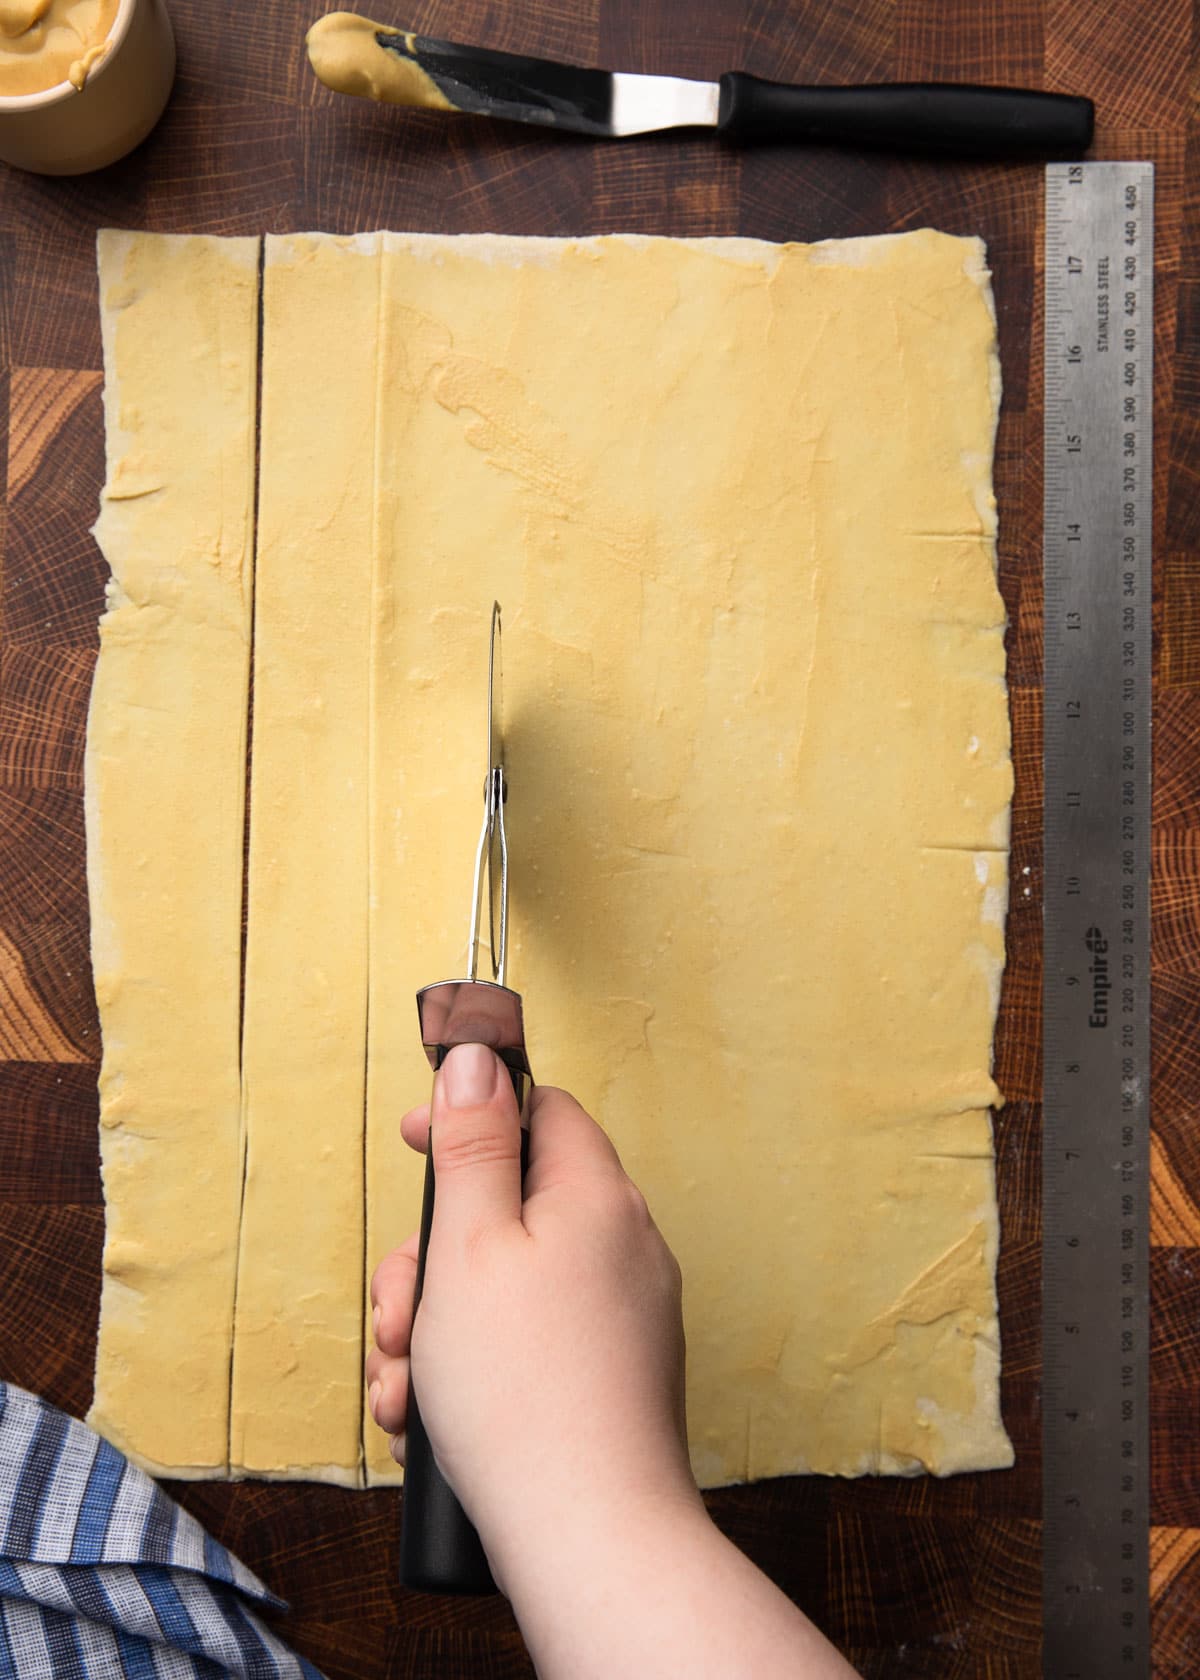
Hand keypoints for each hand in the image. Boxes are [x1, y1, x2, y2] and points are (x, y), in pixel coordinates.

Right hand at [367, 1043, 698, 1585]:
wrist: (588, 1537)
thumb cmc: (523, 1391)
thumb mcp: (469, 1244)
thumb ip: (471, 1142)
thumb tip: (477, 1057)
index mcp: (597, 1196)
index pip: (540, 1110)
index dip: (471, 1115)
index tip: (413, 1140)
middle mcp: (622, 1247)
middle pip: (506, 1208)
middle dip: (430, 1261)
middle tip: (401, 1317)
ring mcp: (621, 1316)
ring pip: (502, 1287)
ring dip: (436, 1329)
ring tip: (408, 1388)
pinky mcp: (610, 1376)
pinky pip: (526, 1345)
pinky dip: (472, 1371)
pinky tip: (432, 1424)